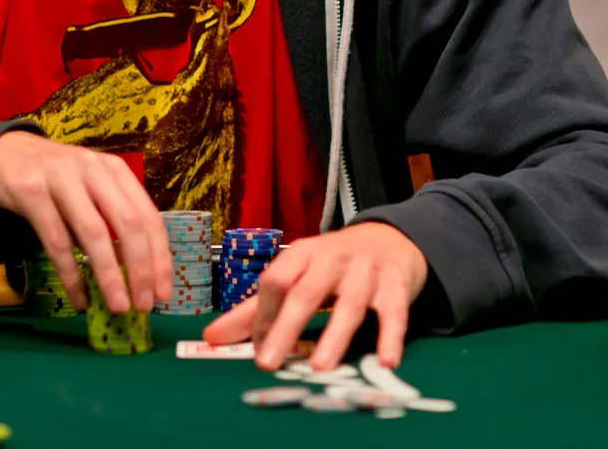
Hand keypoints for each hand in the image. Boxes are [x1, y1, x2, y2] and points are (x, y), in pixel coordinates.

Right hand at [0, 131, 170, 313]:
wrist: (3, 155)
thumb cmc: (55, 179)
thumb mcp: (90, 190)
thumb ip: (112, 220)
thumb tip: (138, 273)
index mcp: (115, 171)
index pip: (148, 216)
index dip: (160, 257)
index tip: (163, 292)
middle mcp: (93, 170)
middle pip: (128, 223)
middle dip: (140, 269)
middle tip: (143, 305)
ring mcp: (61, 179)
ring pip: (94, 233)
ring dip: (109, 275)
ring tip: (118, 306)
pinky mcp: (31, 191)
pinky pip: (56, 241)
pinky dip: (71, 275)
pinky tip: (79, 299)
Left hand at [202, 222, 427, 371]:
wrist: (391, 239)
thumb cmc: (334, 264)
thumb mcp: (297, 275)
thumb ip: (256, 309)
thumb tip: (211, 336)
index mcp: (302, 254)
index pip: (276, 281)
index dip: (263, 316)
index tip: (257, 350)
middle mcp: (332, 259)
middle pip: (305, 293)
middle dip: (285, 328)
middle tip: (268, 363)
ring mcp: (366, 271)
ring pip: (349, 304)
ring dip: (335, 337)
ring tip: (320, 369)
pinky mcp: (396, 285)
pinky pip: (393, 313)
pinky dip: (390, 337)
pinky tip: (386, 362)